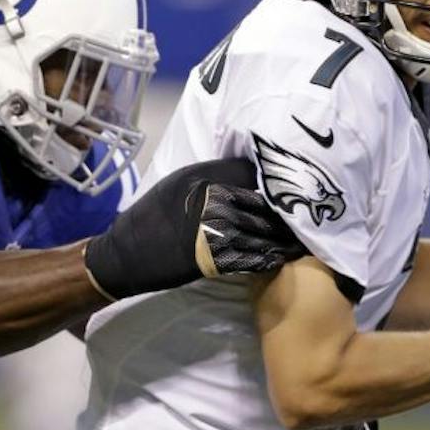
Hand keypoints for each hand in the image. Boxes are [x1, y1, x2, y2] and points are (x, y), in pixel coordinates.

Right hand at [84, 158, 304, 299]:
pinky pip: (250, 257)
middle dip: (284, 207)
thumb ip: (208, 178)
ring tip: (301, 238)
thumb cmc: (149, 218)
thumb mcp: (175, 185)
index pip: (249, 170)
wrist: (123, 256)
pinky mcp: (212, 259)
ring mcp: (211, 230)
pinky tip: (280, 258)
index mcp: (200, 178)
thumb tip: (243, 171)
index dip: (269, 177)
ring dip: (283, 236)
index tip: (285, 184)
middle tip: (306, 212)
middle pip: (261, 201)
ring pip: (260, 230)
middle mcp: (209, 200)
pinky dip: (267, 258)